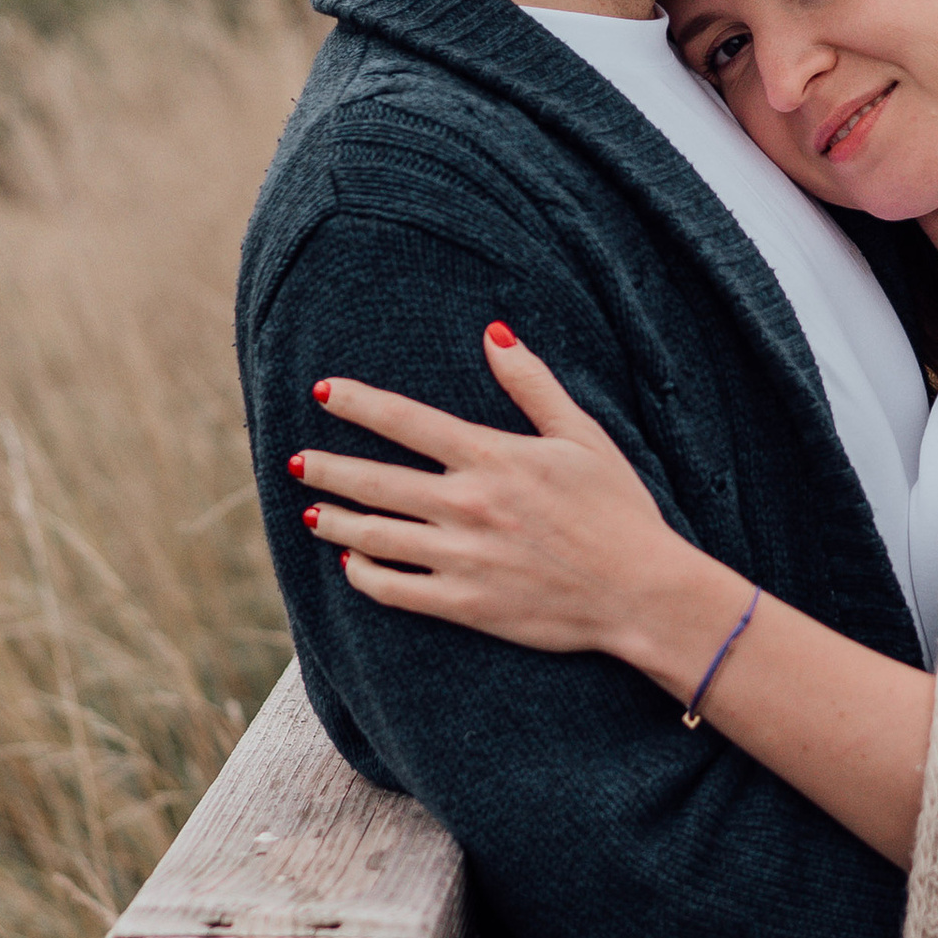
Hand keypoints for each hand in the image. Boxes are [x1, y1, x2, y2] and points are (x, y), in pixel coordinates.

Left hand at [292, 324, 708, 659]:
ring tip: (313, 513)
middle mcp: (468, 505)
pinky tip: (353, 563)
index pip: (406, 421)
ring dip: (335, 521)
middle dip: (327, 468)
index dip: (358, 403)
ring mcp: (462, 558)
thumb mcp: (583, 436)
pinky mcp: (465, 604)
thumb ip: (532, 385)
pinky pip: (394, 590)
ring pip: (374, 536)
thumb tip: (494, 333)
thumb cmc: (618, 509)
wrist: (641, 592)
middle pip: (375, 481)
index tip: (322, 393)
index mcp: (493, 457)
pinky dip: (365, 575)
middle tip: (295, 462)